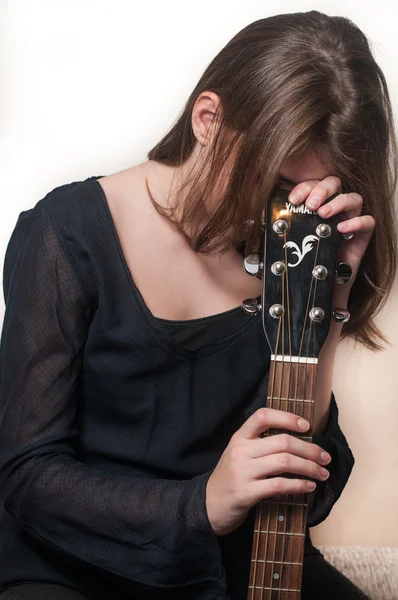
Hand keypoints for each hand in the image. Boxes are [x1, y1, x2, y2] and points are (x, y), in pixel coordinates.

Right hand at [205, 407, 331, 536]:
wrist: (207, 506)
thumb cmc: (230, 478)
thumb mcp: (239, 454)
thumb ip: (260, 445)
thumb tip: (298, 441)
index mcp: (239, 437)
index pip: (262, 416)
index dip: (287, 417)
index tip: (307, 425)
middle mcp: (240, 451)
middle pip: (282, 442)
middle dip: (309, 449)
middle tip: (325, 457)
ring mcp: (242, 472)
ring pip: (284, 462)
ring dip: (309, 467)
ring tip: (322, 473)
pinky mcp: (246, 493)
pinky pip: (279, 485)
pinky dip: (299, 485)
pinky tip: (309, 486)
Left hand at [283, 176, 374, 308]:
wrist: (317, 294)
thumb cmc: (301, 267)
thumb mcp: (283, 245)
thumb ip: (275, 230)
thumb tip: (262, 216)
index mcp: (315, 208)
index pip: (313, 186)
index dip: (304, 187)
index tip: (293, 199)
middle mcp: (333, 211)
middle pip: (335, 184)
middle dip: (321, 190)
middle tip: (309, 205)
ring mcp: (349, 223)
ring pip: (354, 198)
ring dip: (338, 202)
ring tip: (323, 214)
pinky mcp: (361, 239)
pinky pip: (368, 222)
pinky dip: (357, 221)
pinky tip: (342, 229)